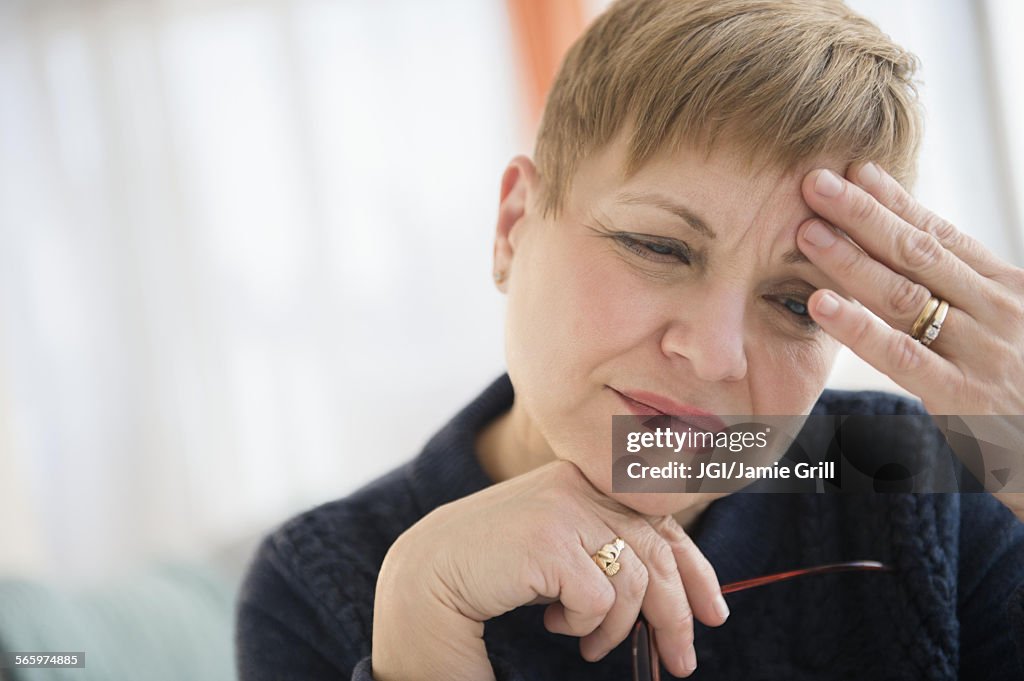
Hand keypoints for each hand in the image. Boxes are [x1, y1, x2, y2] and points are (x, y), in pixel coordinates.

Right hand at [371, 460, 727, 680]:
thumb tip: (672, 588)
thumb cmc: (490, 569)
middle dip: (676, 613)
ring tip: (589, 646)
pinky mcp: (548, 539)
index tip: (712, 610)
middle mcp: (577, 485)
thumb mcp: (558, 550)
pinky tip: (555, 626)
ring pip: (634, 579)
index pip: (658, 519)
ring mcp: (562, 508)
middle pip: (657, 550)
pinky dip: (585, 625)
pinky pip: (599, 598)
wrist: (422, 577)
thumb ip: (602, 547)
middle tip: (683, 660)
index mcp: (581, 480)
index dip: (695, 567)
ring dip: (618, 628)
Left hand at [796, 163, 1023, 516]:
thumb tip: (929, 256)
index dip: (897, 201)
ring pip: (904, 295)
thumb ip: (980, 295)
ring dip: (850, 259)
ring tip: (805, 230)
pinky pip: (902, 356)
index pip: (943, 235)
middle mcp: (997, 310)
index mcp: (1011, 288)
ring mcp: (981, 351)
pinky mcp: (966, 396)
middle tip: (814, 181)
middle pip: (917, 252)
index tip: (857, 170)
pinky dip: (859, 328)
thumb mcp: (1019, 327)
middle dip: (863, 213)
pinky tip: (822, 304)